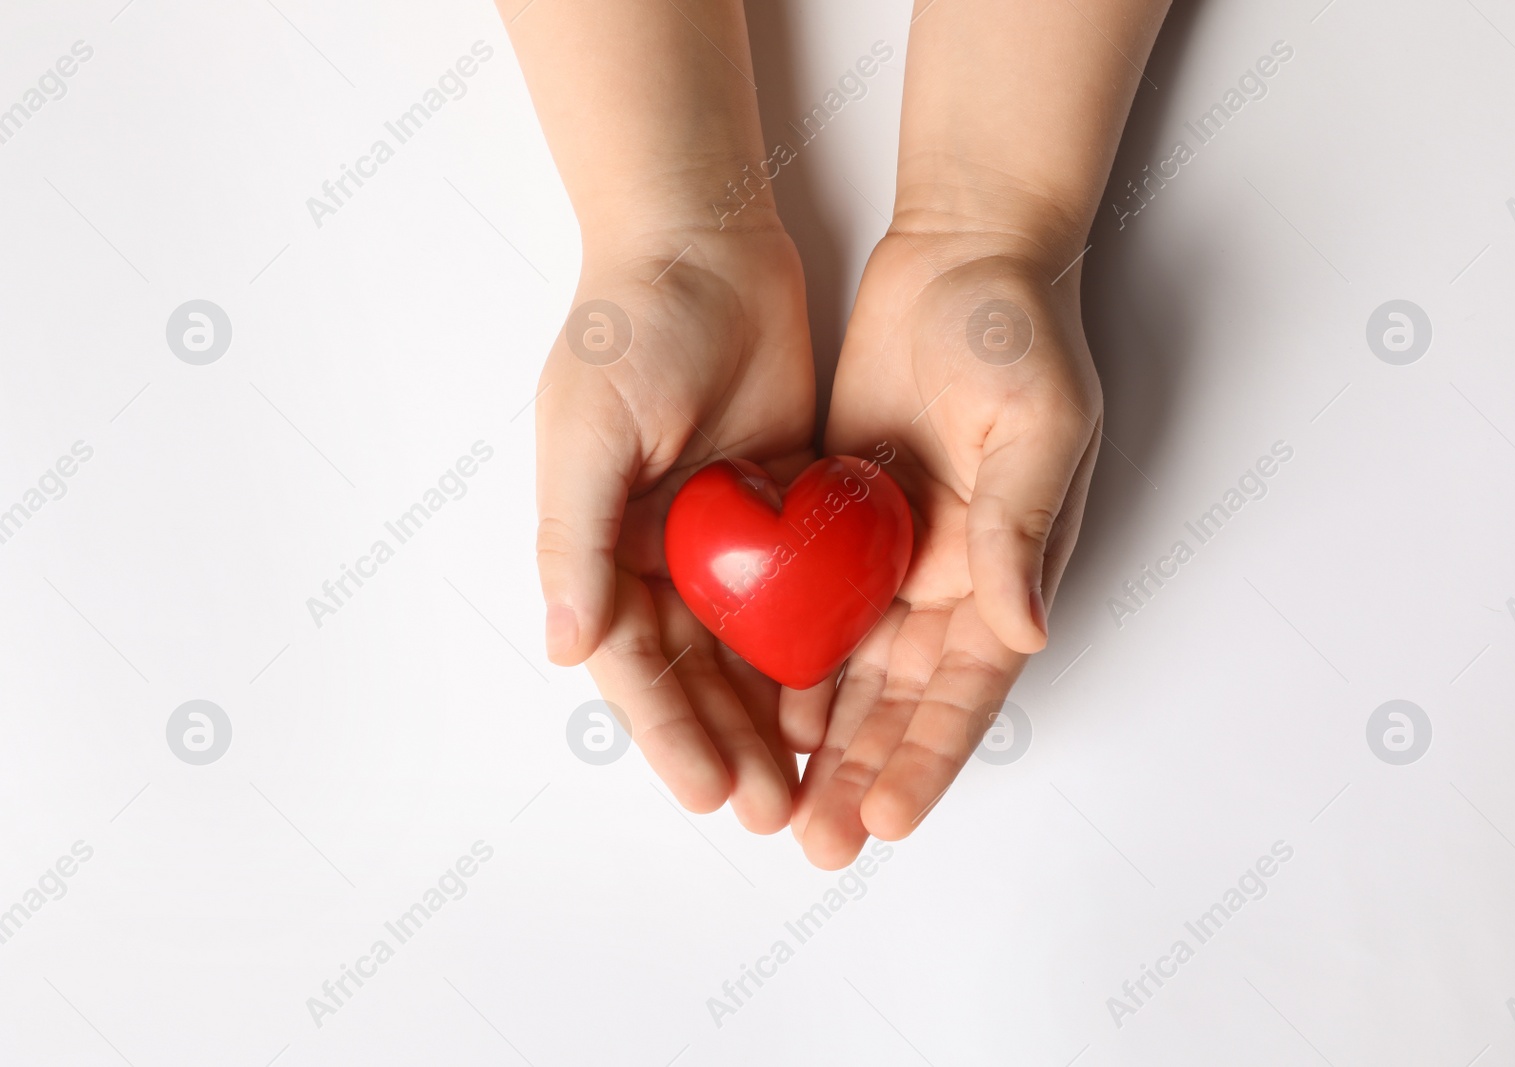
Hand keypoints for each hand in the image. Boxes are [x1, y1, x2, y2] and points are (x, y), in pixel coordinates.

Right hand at [538, 225, 814, 832]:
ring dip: (775, 717)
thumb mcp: (589, 433)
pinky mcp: (788, 509)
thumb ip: (573, 542)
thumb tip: (565, 649)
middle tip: (774, 811)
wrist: (706, 243)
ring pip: (754, 650)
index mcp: (602, 548)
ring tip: (810, 782)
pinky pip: (805, 594)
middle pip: (697, 674)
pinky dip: (819, 648)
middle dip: (729, 744)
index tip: (707, 792)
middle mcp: (661, 555)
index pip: (636, 664)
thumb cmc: (629, 329)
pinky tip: (844, 700)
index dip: (668, 732)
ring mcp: (728, 537)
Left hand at [790, 227, 1102, 867]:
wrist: (958, 257)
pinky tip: (750, 710)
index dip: (928, 757)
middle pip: (900, 702)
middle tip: (818, 843)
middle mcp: (946, 581)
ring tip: (777, 803)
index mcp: (1003, 573)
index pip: (966, 691)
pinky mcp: (835, 520)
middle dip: (861, 772)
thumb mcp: (1036, 427)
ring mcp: (887, 555)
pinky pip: (806, 607)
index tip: (886, 817)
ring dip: (817, 739)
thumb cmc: (1015, 335)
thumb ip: (1024, 529)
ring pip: (848, 670)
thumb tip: (1023, 631)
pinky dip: (783, 661)